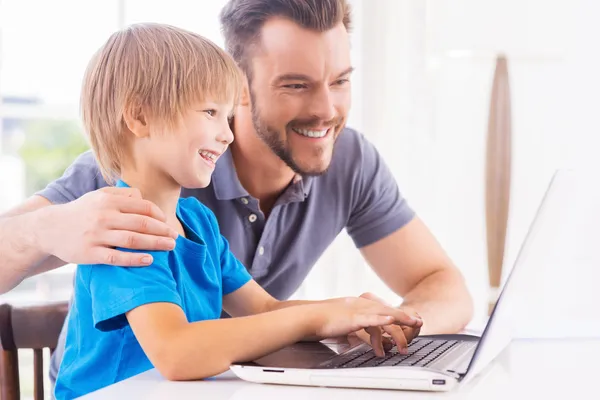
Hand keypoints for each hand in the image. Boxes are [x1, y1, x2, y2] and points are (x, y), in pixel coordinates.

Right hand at [38, 187, 178, 265]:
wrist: (49, 229)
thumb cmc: (81, 212)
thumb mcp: (99, 196)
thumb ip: (122, 194)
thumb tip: (143, 197)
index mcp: (109, 201)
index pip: (142, 207)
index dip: (159, 215)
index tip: (167, 223)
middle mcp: (104, 216)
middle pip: (142, 223)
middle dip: (163, 230)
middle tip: (176, 237)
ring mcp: (97, 236)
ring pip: (133, 240)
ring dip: (156, 243)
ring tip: (170, 246)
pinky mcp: (90, 253)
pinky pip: (117, 257)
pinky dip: (135, 259)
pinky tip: (149, 260)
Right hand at [310, 297, 421, 355]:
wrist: (310, 317)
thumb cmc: (324, 322)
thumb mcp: (345, 324)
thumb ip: (356, 327)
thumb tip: (364, 337)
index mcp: (361, 305)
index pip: (385, 308)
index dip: (400, 314)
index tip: (412, 319)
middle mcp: (362, 305)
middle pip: (389, 310)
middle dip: (406, 317)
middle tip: (419, 324)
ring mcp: (358, 310)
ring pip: (385, 315)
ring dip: (401, 321)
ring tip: (413, 325)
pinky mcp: (353, 318)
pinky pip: (371, 318)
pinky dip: (383, 318)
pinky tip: (392, 320)